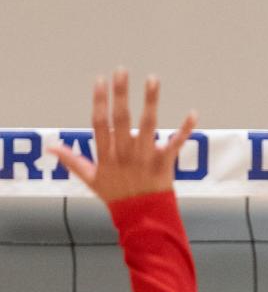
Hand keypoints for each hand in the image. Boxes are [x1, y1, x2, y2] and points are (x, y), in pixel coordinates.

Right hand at [47, 69, 196, 204]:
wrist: (143, 221)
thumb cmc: (116, 198)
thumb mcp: (91, 180)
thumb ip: (72, 161)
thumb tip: (50, 147)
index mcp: (107, 157)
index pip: (100, 125)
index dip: (99, 102)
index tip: (100, 81)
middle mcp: (125, 155)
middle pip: (121, 120)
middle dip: (121, 94)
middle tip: (121, 70)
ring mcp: (145, 159)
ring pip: (147, 127)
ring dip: (150, 102)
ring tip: (152, 79)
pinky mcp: (164, 164)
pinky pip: (176, 145)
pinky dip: (185, 130)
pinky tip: (193, 113)